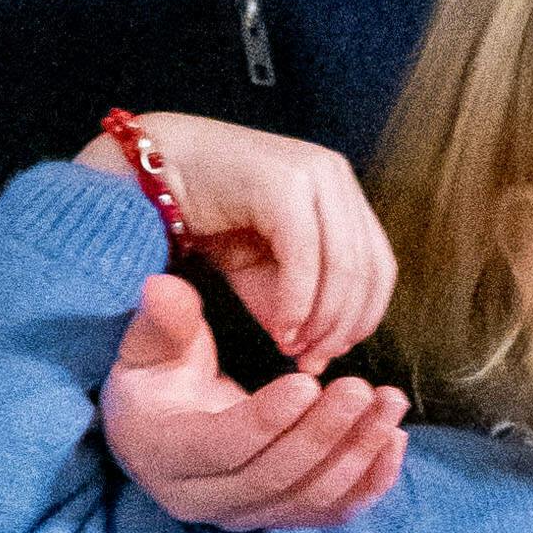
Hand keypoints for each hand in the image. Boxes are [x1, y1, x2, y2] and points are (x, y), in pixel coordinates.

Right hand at [101, 269, 407, 529]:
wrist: (165, 429)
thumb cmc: (159, 379)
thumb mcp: (149, 347)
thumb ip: (163, 322)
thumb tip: (164, 287)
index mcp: (165, 456)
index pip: (222, 447)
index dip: (266, 419)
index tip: (308, 382)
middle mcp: (204, 501)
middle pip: (274, 477)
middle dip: (324, 433)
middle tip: (361, 388)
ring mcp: (247, 516)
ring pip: (311, 498)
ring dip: (358, 453)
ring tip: (390, 402)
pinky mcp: (282, 516)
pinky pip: (333, 511)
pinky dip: (371, 482)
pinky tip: (394, 437)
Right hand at [107, 114, 394, 368]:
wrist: (153, 175)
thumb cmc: (209, 220)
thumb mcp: (261, 273)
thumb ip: (298, 307)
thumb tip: (319, 355)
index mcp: (342, 192)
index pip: (380, 266)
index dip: (363, 319)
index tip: (330, 353)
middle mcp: (335, 176)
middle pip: (367, 269)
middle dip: (342, 326)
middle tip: (311, 359)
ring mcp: (312, 173)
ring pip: (343, 264)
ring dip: (322, 318)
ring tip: (293, 347)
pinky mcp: (282, 182)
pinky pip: (304, 255)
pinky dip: (297, 301)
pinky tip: (280, 328)